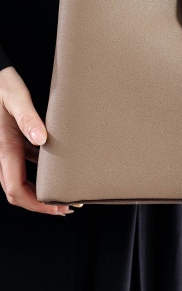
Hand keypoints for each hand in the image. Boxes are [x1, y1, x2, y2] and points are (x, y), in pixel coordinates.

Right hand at [0, 66, 73, 215]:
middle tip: (67, 205)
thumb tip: (40, 138)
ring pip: (22, 179)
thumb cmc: (2, 84)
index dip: (36, 204)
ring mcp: (8, 148)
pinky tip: (58, 167)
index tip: (58, 207)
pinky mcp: (14, 140)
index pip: (15, 189)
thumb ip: (28, 117)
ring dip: (41, 189)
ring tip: (66, 191)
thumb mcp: (16, 97)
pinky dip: (41, 172)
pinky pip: (26, 164)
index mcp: (4, 148)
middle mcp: (4, 152)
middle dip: (40, 203)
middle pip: (17, 191)